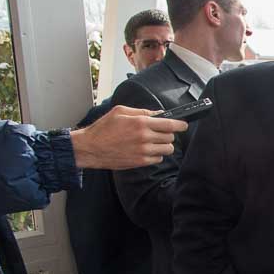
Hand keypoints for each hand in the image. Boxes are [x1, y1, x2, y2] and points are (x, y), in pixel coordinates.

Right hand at [70, 105, 187, 169]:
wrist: (90, 148)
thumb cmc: (103, 129)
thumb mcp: (120, 111)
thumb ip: (141, 111)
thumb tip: (159, 113)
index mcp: (140, 123)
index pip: (170, 124)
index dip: (180, 125)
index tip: (184, 125)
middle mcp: (144, 137)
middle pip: (170, 137)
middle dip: (168, 134)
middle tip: (160, 132)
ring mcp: (143, 151)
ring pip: (167, 149)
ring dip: (164, 145)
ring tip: (154, 142)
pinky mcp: (140, 162)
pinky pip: (158, 159)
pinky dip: (156, 155)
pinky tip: (146, 150)